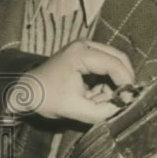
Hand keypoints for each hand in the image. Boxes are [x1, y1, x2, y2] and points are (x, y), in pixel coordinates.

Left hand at [7, 40, 133, 122]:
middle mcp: (85, 45)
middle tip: (122, 102)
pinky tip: (92, 97)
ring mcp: (85, 48)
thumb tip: (125, 108)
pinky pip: (106, 68)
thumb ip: (102, 112)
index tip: (129, 101)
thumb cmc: (46, 98)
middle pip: (119, 60)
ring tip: (97, 102)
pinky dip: (105, 84)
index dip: (126, 83)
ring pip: (114, 65)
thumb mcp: (75, 109)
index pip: (115, 65)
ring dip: (112, 85)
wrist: (27, 92)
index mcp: (81, 53)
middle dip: (122, 82)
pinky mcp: (85, 56)